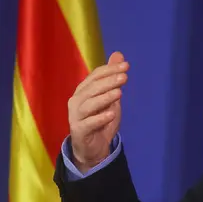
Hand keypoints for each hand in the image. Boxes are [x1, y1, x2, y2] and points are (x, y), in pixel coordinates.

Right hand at [68, 52, 128, 171]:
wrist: (93, 147)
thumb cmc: (101, 119)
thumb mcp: (110, 97)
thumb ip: (112, 78)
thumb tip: (118, 54)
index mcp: (83, 90)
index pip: (95, 76)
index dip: (110, 70)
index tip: (126, 66)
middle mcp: (77, 101)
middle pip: (92, 88)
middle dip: (109, 81)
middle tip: (124, 77)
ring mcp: (76, 116)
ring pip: (88, 104)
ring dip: (104, 98)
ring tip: (119, 93)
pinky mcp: (78, 131)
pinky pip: (88, 123)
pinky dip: (99, 118)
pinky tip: (111, 114)